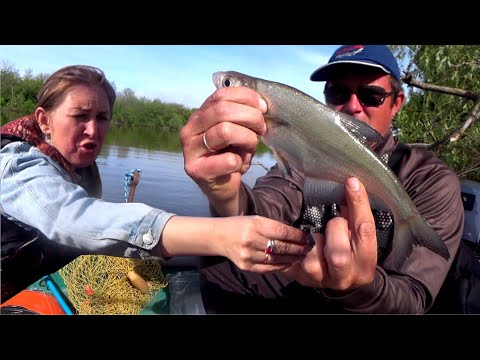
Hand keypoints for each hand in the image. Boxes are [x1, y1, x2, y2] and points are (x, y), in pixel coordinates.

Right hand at [180, 86, 267, 214]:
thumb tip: (261, 105)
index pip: (221, 95)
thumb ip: (241, 114)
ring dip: (247, 139)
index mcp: (199, 115)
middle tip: (261, 129)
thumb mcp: (237, 129)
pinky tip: (238, 165)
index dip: (246, 98)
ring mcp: (190, 150)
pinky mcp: (196, 170)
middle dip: (251, 117)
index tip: (263, 108)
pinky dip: (241, 161)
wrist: (223, 186)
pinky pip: (228, 160)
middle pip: (223, 111)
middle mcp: (189, 129)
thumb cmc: (231, 154)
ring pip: (225, 131)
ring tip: (250, 146)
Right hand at [216, 215, 311, 272]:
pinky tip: (289, 263)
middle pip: (282, 247)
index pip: (283, 232)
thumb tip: (296, 234)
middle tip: (308, 248)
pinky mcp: (246, 266)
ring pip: (277, 259)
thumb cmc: (240, 225)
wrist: (218, 237)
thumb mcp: (256, 219)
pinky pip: (268, 268)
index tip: (306, 237)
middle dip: (298, 248)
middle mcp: (252, 239)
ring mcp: (248, 254)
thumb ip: (274, 227)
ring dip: (292, 258)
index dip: (297, 236)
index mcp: (256, 224)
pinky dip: (281, 266)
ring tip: (301, 256)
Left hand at [284, 177, 376, 289]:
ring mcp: (323, 281)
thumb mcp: (356, 234)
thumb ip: (354, 215)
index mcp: (366, 264)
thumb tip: (350, 183)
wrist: (338, 278)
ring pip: (313, 260)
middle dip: (334, 231)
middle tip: (333, 224)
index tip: (351, 181)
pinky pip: (295, 260)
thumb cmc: (349, 248)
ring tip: (317, 237)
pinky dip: (297, 247)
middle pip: (339, 255)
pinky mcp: (303, 280)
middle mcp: (346, 278)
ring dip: (313, 242)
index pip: (365, 231)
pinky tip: (302, 243)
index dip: (358, 204)